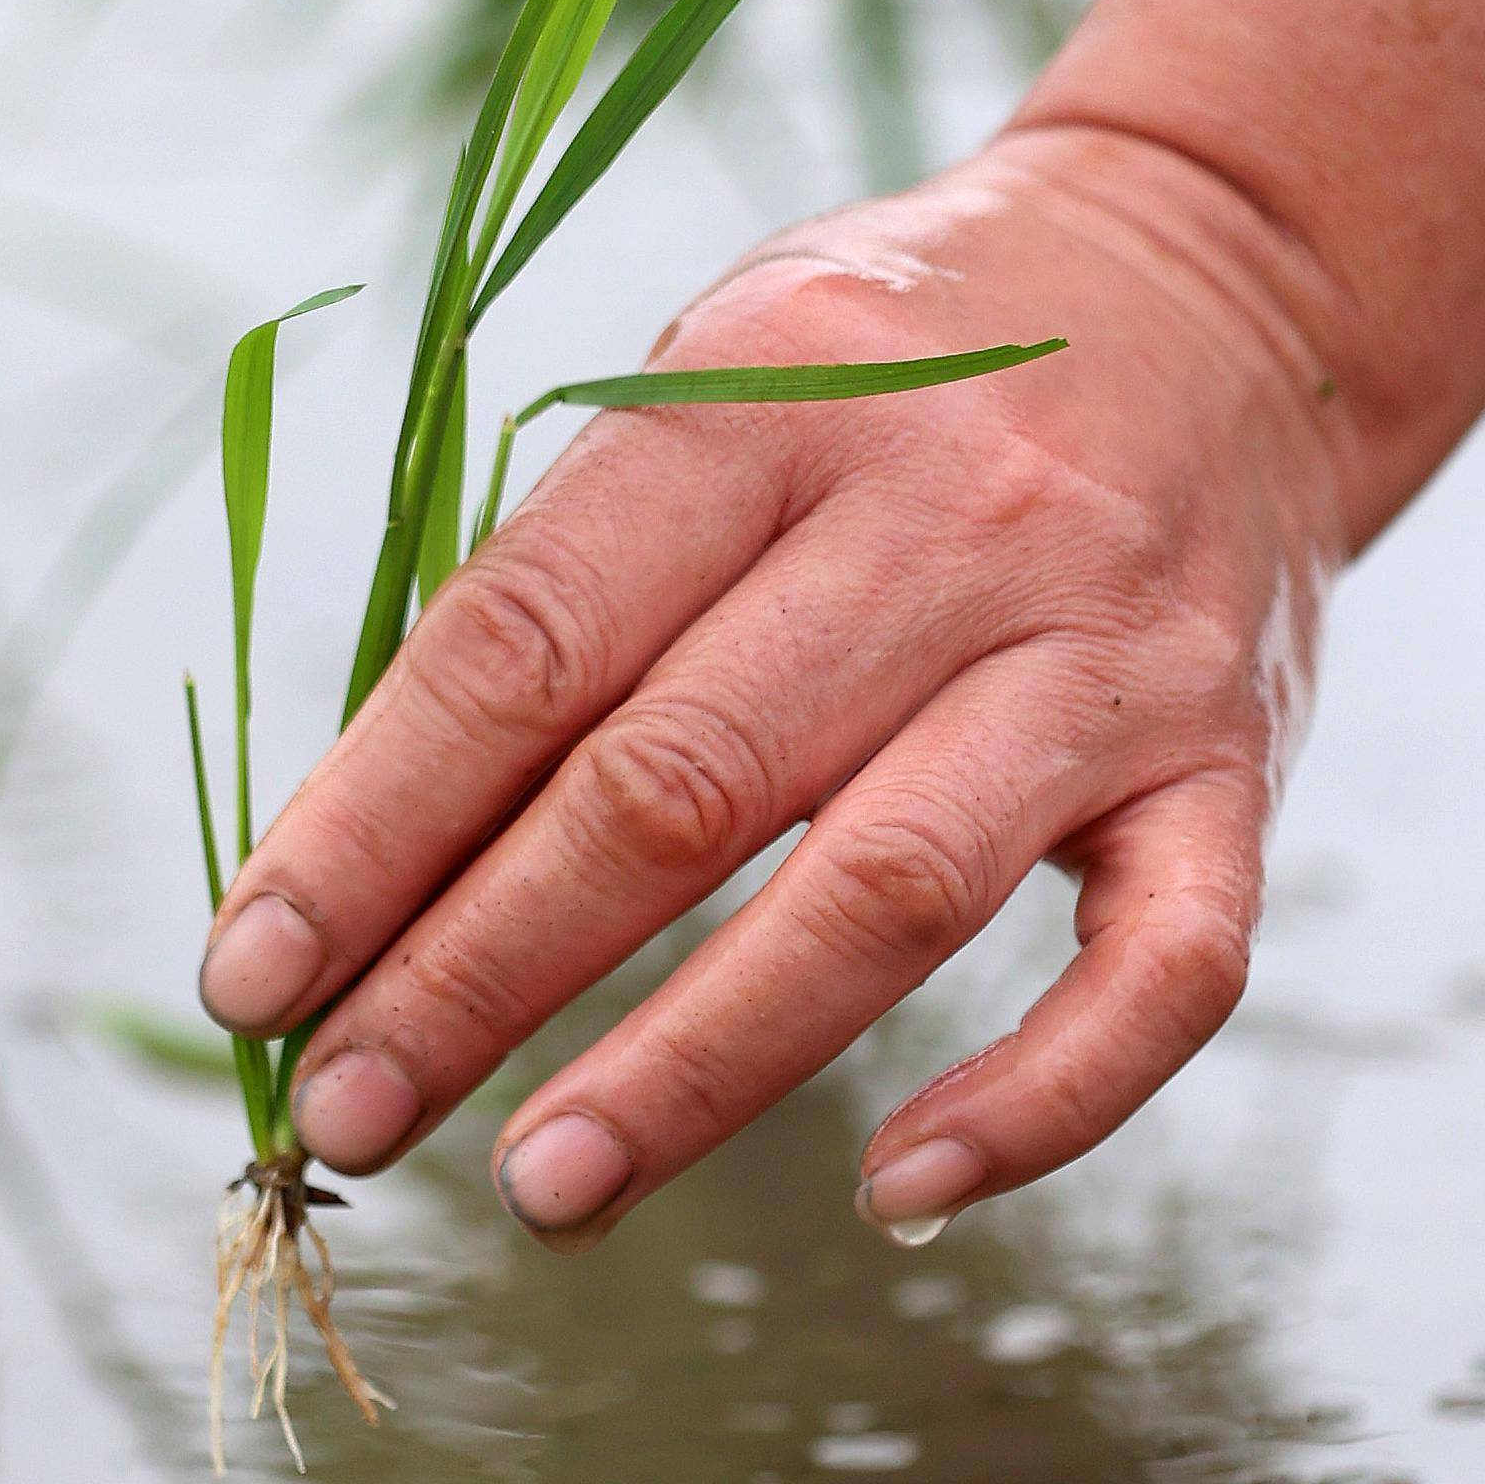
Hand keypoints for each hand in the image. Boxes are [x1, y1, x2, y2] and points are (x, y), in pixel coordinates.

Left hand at [201, 122, 1340, 1248]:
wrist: (1226, 287)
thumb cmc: (896, 378)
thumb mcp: (717, 384)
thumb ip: (568, 586)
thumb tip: (363, 857)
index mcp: (767, 392)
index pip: (524, 643)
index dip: (367, 827)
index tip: (251, 979)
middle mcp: (950, 514)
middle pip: (676, 787)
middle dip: (477, 976)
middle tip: (349, 1115)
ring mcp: (1108, 648)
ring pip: (882, 895)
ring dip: (690, 1069)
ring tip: (537, 1191)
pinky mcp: (1232, 764)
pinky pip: (1165, 972)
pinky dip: (1039, 1103)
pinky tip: (898, 1196)